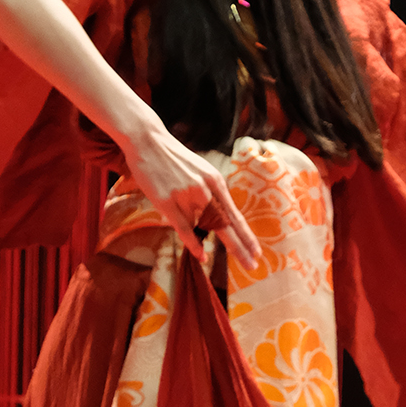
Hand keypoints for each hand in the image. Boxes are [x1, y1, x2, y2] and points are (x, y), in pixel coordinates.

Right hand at [119, 120, 261, 271]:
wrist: (148, 142)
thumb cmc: (174, 159)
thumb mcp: (200, 172)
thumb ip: (209, 193)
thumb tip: (213, 220)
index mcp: (215, 181)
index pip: (234, 214)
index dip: (246, 235)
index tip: (257, 251)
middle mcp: (205, 189)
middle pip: (227, 225)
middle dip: (241, 247)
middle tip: (252, 265)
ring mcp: (186, 196)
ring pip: (203, 227)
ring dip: (212, 244)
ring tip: (223, 259)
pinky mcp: (167, 202)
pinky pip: (184, 228)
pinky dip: (194, 244)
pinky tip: (203, 256)